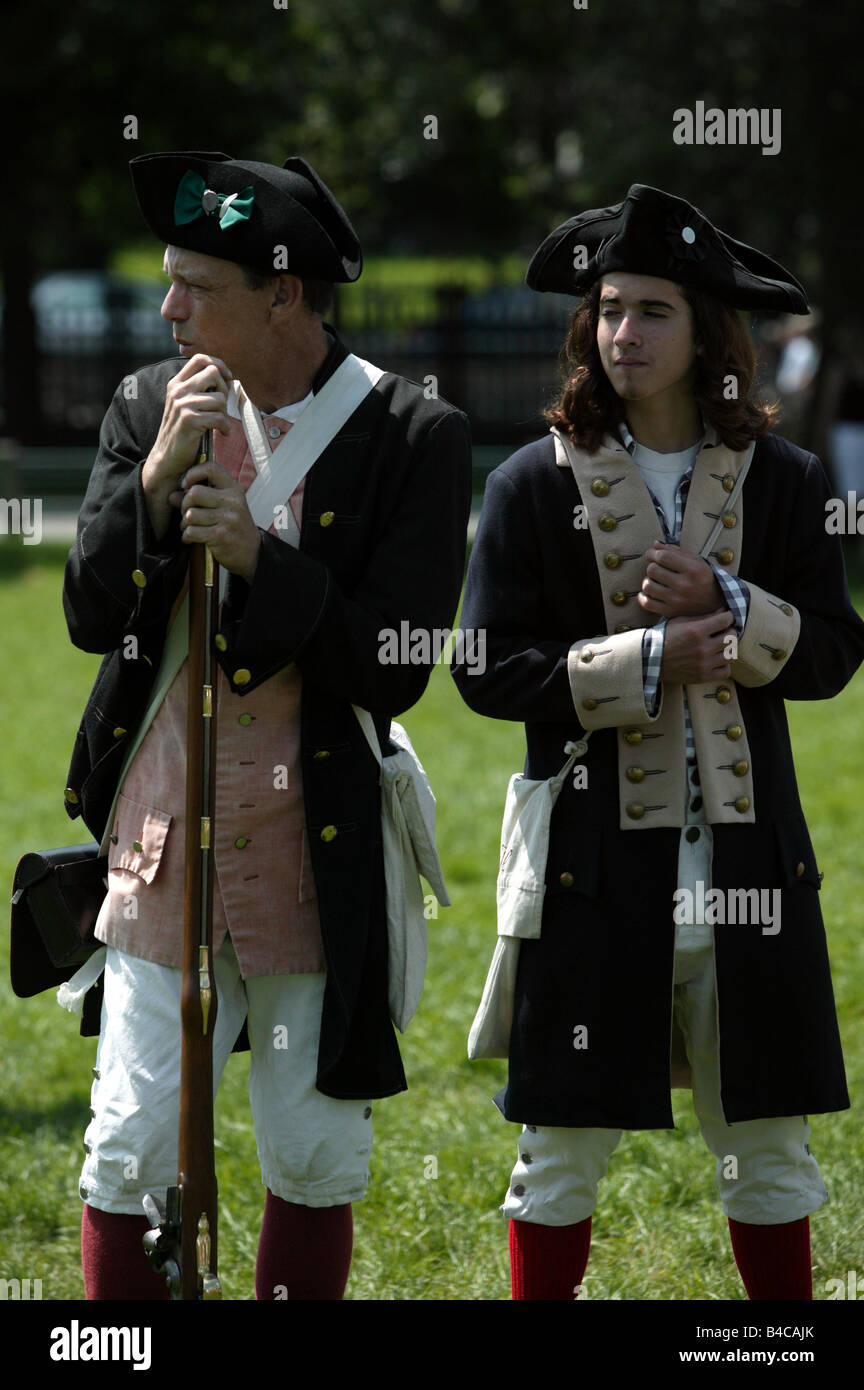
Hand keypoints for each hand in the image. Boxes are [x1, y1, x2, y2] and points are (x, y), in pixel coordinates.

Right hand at [142, 354, 232, 537]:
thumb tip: (224, 376)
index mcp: (176, 383)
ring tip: (220, 424)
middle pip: (213, 373)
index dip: (219, 365)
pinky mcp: (189, 420)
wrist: (167, 459)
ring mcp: (182, 404)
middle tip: (223, 406)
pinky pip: (219, 417)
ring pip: (220, 398)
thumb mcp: (186, 405)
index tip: (227, 379)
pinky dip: (225, 428)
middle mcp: (178, 390)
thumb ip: (199, 390)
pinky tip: (223, 434)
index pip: (200, 359)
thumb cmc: (182, 433)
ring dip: (225, 413)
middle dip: (225, 389)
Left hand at [177, 460, 260, 583]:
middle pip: (195, 492)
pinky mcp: (220, 535)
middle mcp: (232, 501)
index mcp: (234, 489)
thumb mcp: (223, 507)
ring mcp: (228, 518)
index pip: (210, 468)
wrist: (251, 552)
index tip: (185, 485)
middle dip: (185, 504)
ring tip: (190, 527)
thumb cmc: (234, 527)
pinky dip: (187, 537)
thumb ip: (199, 499)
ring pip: (190, 514)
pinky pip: (192, 532)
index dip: (192, 473)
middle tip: (187, 513)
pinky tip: (192, 539)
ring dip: (185, 523)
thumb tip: (172, 495)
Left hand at [638, 541, 723, 617]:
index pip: (663, 557)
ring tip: (655, 580)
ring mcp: (677, 600)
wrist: (717, 603)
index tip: (652, 554)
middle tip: (656, 567)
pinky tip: (649, 592)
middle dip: (652, 566)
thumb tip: (655, 545)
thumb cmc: (705, 580)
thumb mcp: (697, 561)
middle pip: (653, 570)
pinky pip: (647, 603)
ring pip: (647, 586)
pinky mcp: (671, 612)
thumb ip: (676, 551)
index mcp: (693, 570)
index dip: (653, 553)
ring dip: (648, 580)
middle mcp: (684, 585)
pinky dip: (643, 597)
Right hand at [660, 609, 735, 684]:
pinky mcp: (703, 676)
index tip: (725, 618)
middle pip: (731, 637)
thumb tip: (722, 611)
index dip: (728, 616)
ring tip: (720, 646)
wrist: (651, 659)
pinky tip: (717, 660)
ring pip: (731, 654)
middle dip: (729, 631)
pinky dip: (724, 665)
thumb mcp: (680, 621)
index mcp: (696, 631)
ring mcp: (703, 663)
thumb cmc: (665, 637)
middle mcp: (702, 648)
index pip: (726, 620)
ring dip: (728, 648)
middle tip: (723, 631)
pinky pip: (725, 671)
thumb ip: (702, 617)